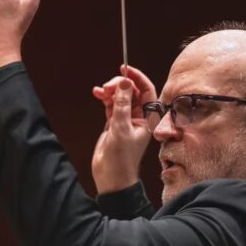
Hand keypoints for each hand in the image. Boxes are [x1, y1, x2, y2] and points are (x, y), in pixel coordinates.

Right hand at [91, 65, 156, 192]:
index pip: (147, 91)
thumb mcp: (121, 128)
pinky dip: (105, 98)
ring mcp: (126, 120)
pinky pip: (111, 105)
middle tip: (109, 86)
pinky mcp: (114, 124)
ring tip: (101, 90)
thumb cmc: (121, 157)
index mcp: (148, 118)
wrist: (111, 176)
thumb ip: (122, 104)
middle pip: (132, 92)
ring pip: (120, 97)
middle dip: (120, 85)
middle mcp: (139, 117)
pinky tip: (97, 93)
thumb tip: (124, 83)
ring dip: (111, 91)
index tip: (125, 68)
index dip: (137, 78)